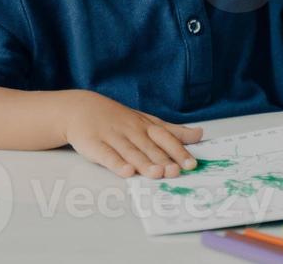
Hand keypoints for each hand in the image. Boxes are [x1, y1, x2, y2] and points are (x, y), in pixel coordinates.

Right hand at [58, 90, 201, 178]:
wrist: (82, 109)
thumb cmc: (120, 119)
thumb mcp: (148, 121)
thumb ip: (173, 131)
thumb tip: (200, 134)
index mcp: (146, 126)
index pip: (165, 138)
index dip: (178, 151)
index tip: (192, 164)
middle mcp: (132, 131)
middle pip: (150, 147)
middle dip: (163, 160)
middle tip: (176, 172)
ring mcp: (113, 137)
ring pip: (131, 152)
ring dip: (144, 163)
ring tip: (156, 174)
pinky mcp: (95, 145)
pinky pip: (107, 156)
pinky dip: (117, 164)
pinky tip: (126, 172)